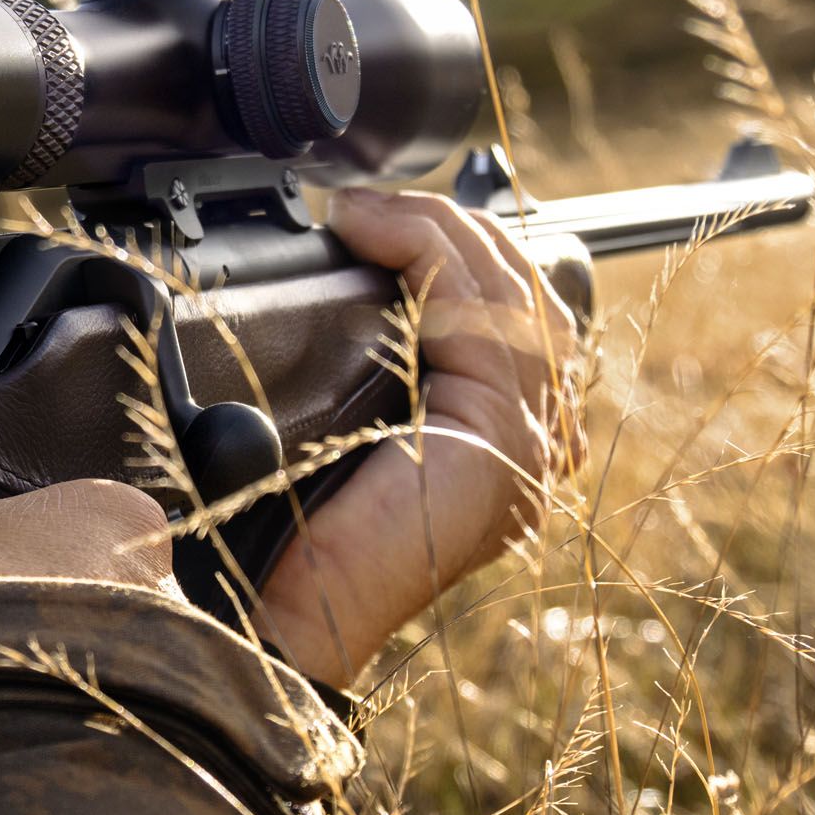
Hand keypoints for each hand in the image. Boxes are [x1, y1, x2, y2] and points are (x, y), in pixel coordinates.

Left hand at [256, 189, 584, 687]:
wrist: (279, 609)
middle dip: (454, 231)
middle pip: (531, 299)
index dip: (468, 251)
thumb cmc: (291, 525)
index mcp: (503, 439)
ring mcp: (528, 452)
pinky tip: (383, 234)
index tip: (385, 215)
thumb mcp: (337, 422)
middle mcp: (535, 447)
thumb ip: (362, 366)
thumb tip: (338, 272)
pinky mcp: (499, 448)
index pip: (523, 317)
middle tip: (367, 205)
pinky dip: (436, 259)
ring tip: (369, 212)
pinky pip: (487, 323)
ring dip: (441, 234)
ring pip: (517, 301)